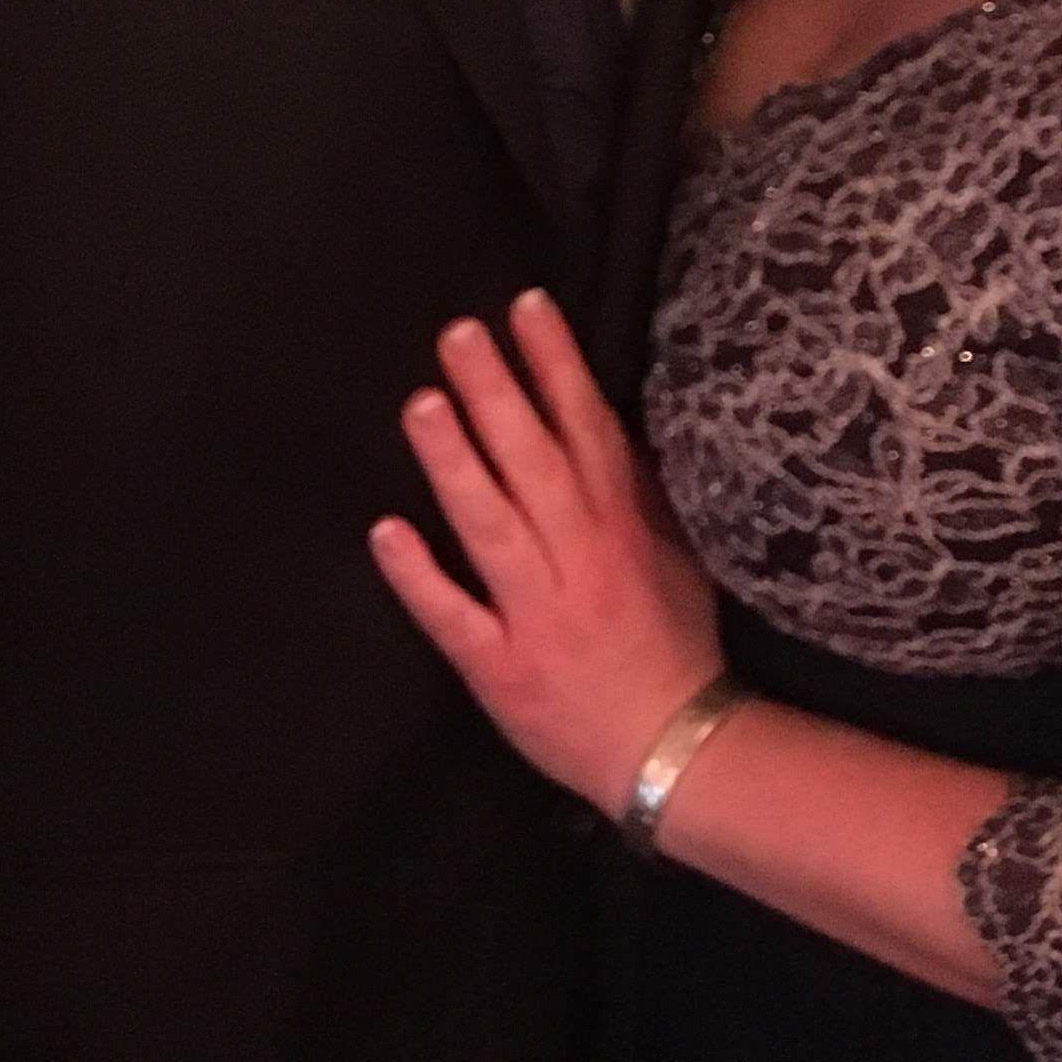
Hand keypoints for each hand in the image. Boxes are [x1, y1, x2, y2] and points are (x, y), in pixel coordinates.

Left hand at [369, 290, 724, 812]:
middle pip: (534, 462)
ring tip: (422, 404)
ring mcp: (537, 612)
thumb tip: (602, 426)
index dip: (556, 366)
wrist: (676, 752)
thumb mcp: (675, 558)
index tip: (525, 308)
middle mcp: (580, 559)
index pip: (587, 431)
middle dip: (497, 393)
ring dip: (456, 463)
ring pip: (492, 525)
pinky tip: (385, 531)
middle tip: (458, 334)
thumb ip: (637, 495)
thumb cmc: (673, 650)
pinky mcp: (499, 666)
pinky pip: (454, 615)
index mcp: (623, 529)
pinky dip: (420, 575)